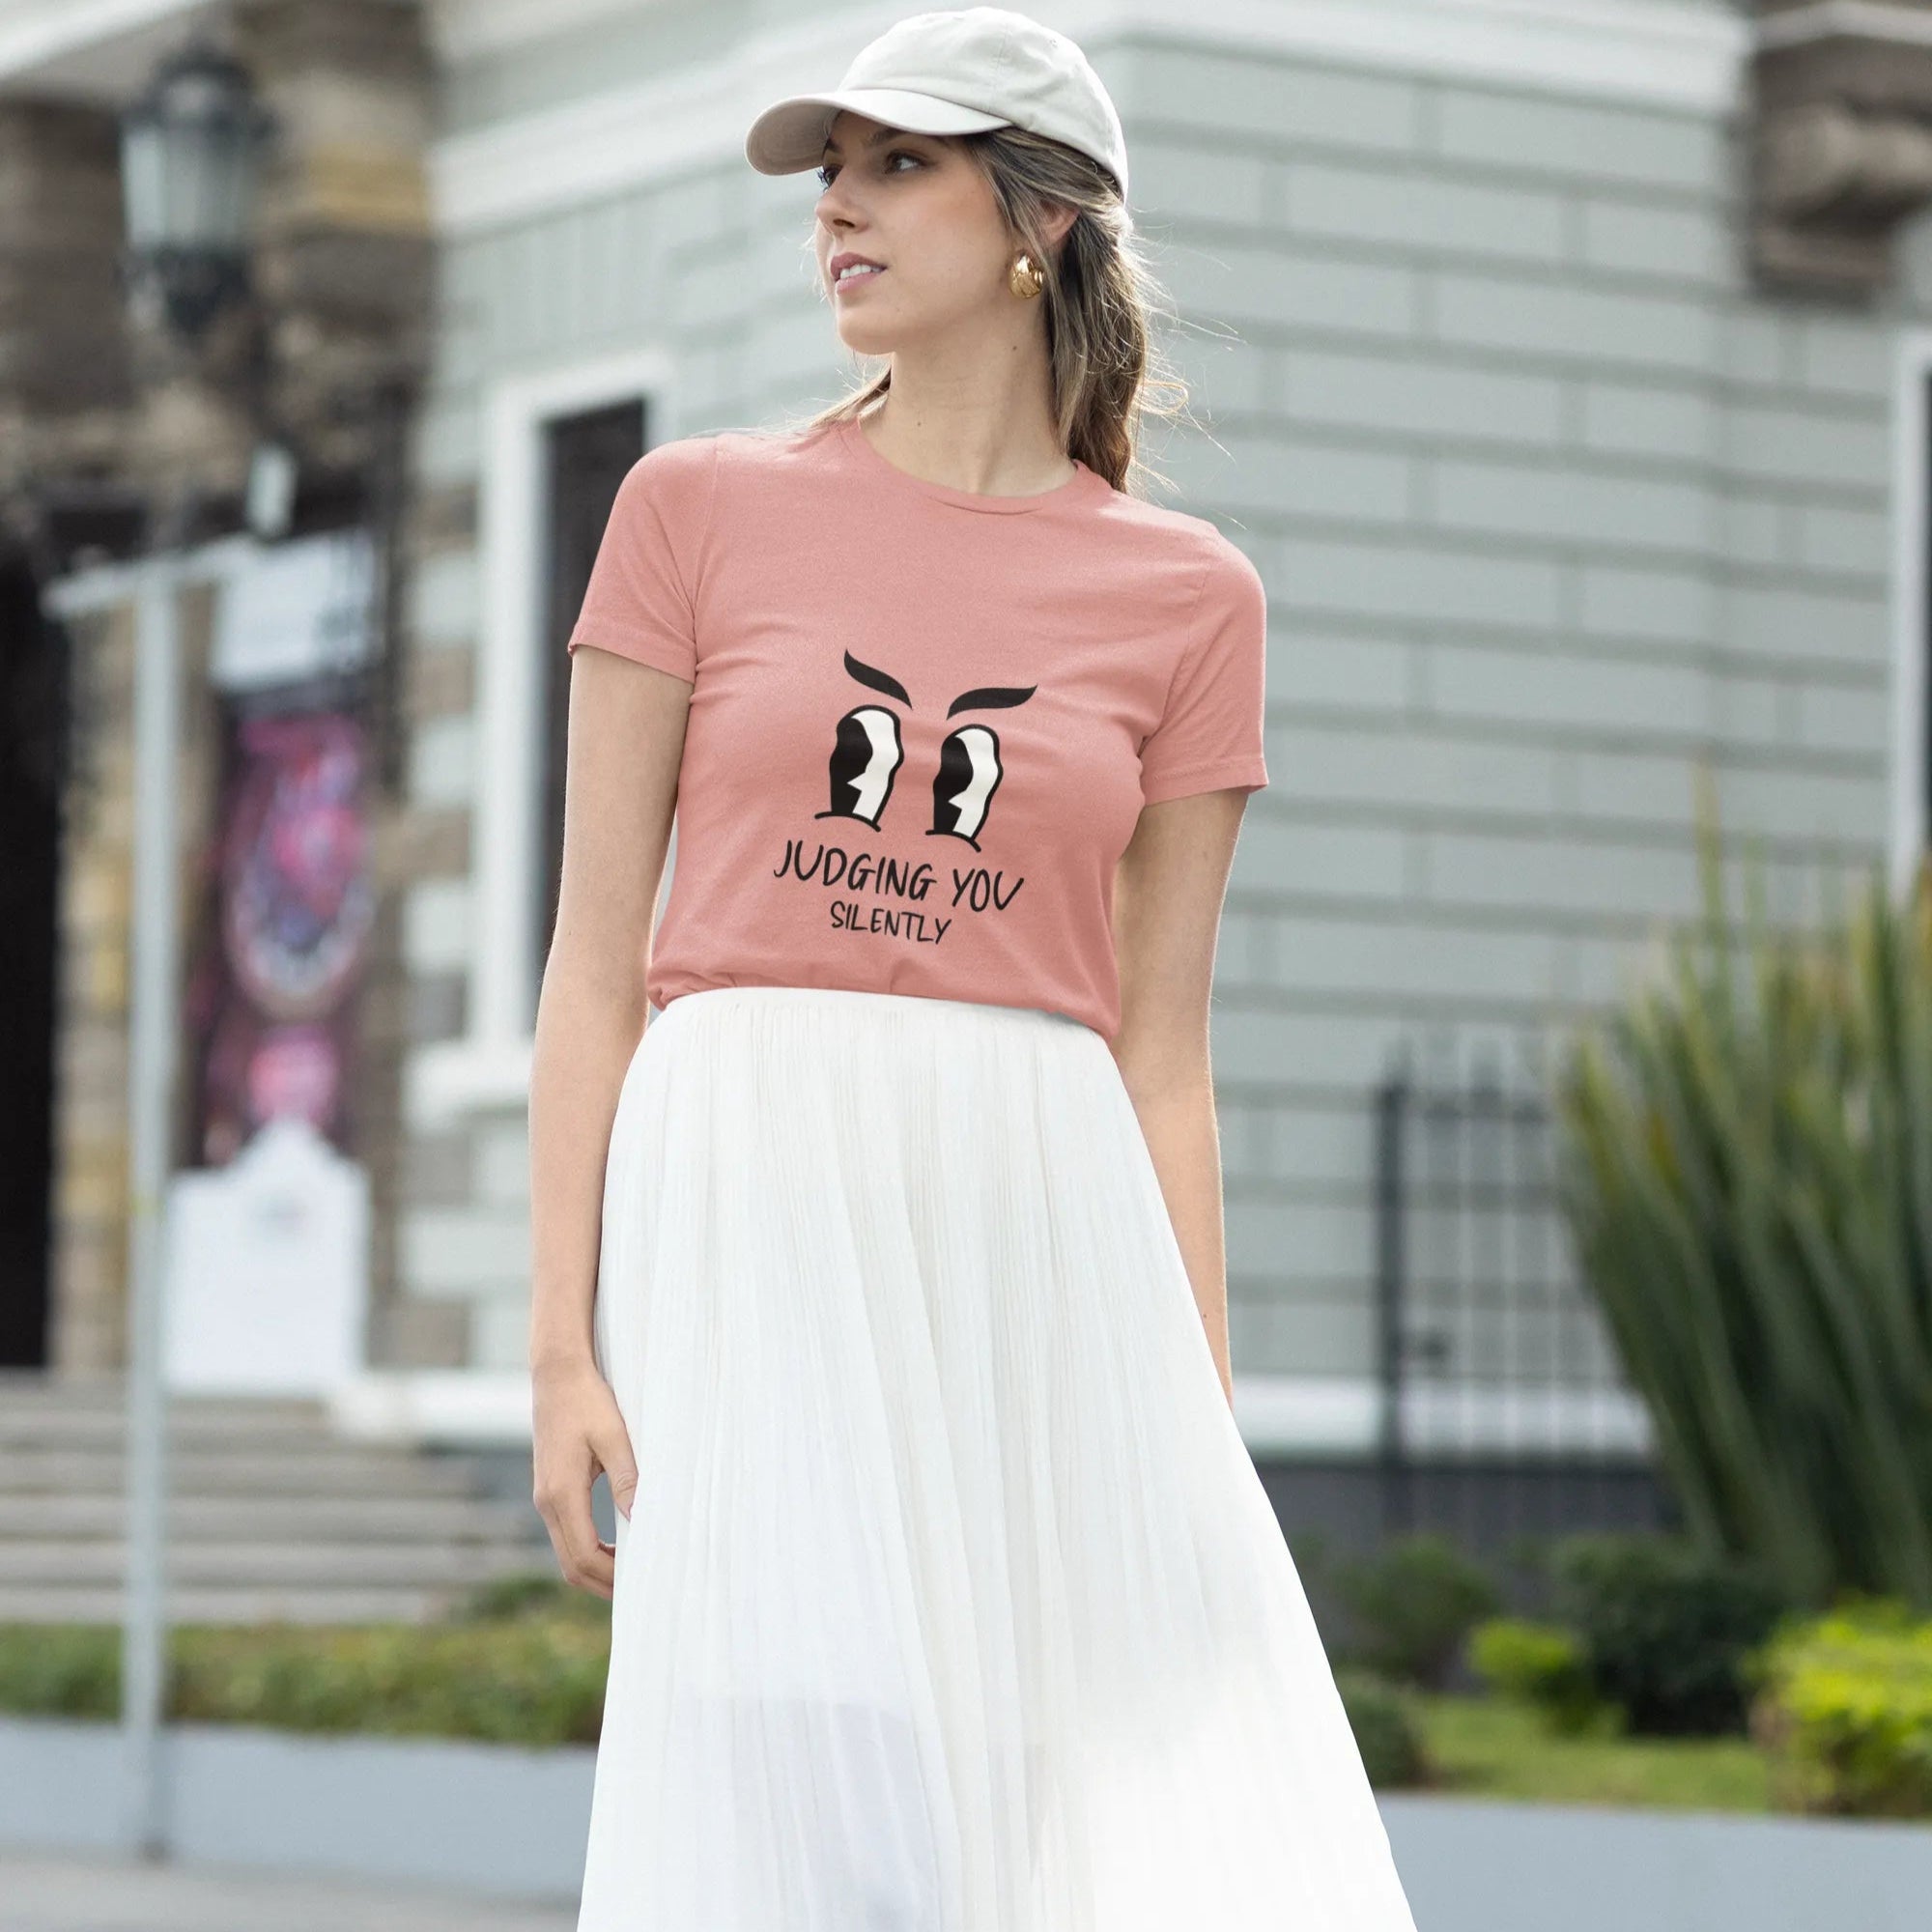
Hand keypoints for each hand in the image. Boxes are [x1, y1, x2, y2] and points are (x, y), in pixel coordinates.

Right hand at [531, 1356, 638, 1599]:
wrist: (557, 1374)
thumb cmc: (588, 1400)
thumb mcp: (614, 1437)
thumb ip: (626, 1479)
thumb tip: (641, 1520)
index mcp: (562, 1493)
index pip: (585, 1556)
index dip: (612, 1578)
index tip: (643, 1583)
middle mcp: (547, 1501)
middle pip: (571, 1565)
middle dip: (603, 1584)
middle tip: (641, 1591)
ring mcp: (544, 1497)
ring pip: (565, 1552)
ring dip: (595, 1569)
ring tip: (632, 1573)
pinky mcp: (548, 1489)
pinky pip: (565, 1533)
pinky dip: (587, 1549)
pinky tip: (614, 1545)